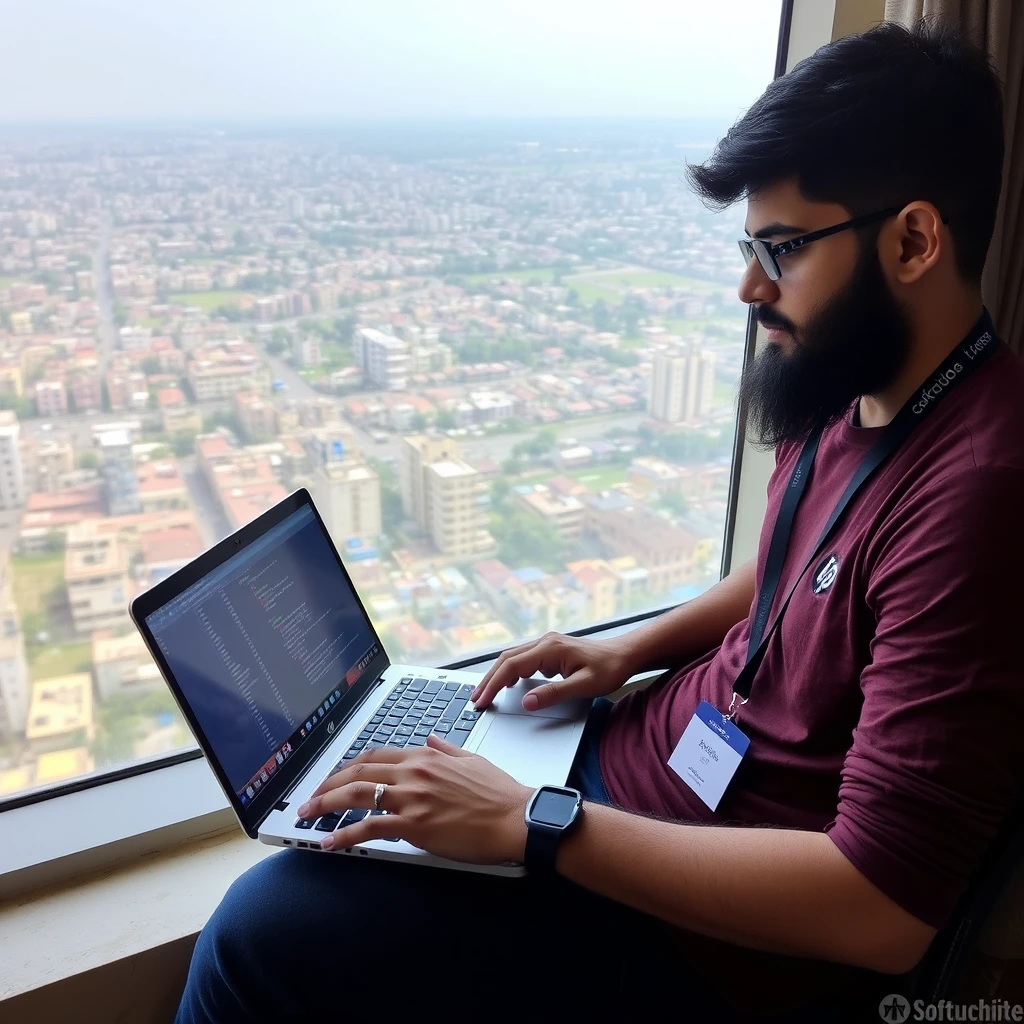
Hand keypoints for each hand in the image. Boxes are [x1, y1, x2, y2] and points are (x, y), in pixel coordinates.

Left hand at [296, 735, 531, 861]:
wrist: (516, 818)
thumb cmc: (500, 793)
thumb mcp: (472, 759)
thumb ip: (446, 748)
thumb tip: (431, 739)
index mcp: (426, 756)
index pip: (375, 755)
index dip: (349, 765)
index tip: (335, 776)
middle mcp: (414, 772)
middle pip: (358, 772)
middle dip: (327, 784)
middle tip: (310, 797)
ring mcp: (412, 798)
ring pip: (356, 795)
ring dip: (325, 804)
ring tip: (307, 815)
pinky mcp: (414, 825)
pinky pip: (369, 828)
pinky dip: (344, 835)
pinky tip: (329, 842)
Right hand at [470, 631, 632, 711]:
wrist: (625, 654)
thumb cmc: (609, 669)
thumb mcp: (584, 686)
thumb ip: (553, 694)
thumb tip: (526, 702)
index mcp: (549, 649)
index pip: (512, 667)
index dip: (494, 684)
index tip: (482, 701)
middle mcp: (544, 642)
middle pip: (506, 659)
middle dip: (489, 680)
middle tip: (475, 700)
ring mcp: (546, 644)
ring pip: (512, 657)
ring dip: (497, 675)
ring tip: (485, 693)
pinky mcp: (549, 649)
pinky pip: (522, 659)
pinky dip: (509, 671)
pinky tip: (508, 684)